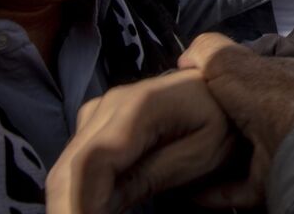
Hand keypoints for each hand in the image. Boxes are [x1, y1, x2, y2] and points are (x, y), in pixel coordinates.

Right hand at [46, 70, 234, 213]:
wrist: (225, 91)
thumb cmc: (226, 121)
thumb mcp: (203, 153)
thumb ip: (153, 175)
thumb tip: (102, 204)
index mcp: (139, 106)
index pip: (93, 162)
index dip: (81, 203)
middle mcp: (111, 103)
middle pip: (71, 165)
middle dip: (69, 206)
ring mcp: (102, 109)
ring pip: (67, 164)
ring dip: (70, 200)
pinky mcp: (99, 120)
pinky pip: (77, 159)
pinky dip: (77, 189)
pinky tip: (91, 208)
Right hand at [177, 33, 293, 206]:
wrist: (291, 141)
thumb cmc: (262, 94)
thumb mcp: (230, 57)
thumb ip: (209, 49)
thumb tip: (187, 57)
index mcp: (284, 78)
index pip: (249, 76)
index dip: (220, 80)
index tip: (190, 91)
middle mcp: (286, 111)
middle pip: (242, 116)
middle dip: (212, 122)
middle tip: (181, 126)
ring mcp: (280, 147)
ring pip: (239, 152)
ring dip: (211, 156)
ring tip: (177, 157)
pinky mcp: (270, 180)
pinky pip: (236, 186)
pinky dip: (212, 189)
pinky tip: (188, 190)